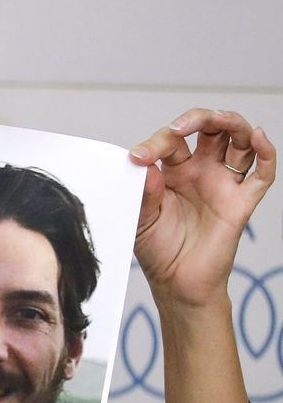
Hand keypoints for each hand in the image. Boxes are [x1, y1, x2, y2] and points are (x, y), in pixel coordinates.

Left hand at [130, 108, 276, 308]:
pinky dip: (265, 151)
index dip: (155, 143)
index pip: (171, 141)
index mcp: (173, 171)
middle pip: (210, 129)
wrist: (177, 283)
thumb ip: (144, 194)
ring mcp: (224, 183)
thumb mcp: (141, 220)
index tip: (138, 158)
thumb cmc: (157, 250)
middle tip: (179, 128)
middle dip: (197, 119)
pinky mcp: (242, 201)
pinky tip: (257, 136)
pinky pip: (262, 172)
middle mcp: (201, 171)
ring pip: (239, 140)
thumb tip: (146, 166)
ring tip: (217, 119)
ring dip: (231, 123)